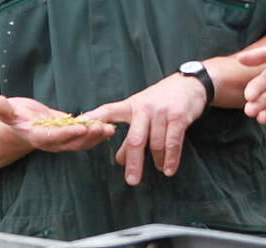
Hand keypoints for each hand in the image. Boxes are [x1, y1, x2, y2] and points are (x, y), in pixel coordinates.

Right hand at [0, 95, 115, 152]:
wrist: (20, 122)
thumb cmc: (13, 115)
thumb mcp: (6, 110)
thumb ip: (2, 108)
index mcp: (36, 136)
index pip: (54, 137)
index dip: (68, 133)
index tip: (81, 127)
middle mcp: (51, 143)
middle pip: (71, 142)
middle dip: (88, 136)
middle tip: (103, 128)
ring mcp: (61, 141)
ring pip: (80, 142)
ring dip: (96, 137)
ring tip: (110, 129)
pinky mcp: (69, 136)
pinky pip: (84, 138)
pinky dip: (96, 134)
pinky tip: (109, 128)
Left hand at [79, 74, 208, 185]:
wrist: (188, 85)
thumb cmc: (160, 101)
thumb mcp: (141, 110)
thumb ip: (130, 133)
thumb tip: (120, 160)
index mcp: (130, 106)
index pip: (107, 112)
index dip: (92, 119)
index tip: (77, 126)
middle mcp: (144, 108)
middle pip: (135, 140)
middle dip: (133, 162)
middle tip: (131, 181)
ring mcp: (161, 112)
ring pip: (155, 144)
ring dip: (156, 160)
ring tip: (158, 169)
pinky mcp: (178, 117)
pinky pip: (173, 142)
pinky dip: (171, 159)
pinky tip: (168, 170)